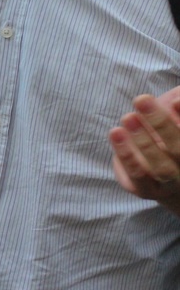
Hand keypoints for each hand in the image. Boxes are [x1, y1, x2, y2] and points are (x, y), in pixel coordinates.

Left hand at [111, 89, 179, 211]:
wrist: (170, 180)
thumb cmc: (173, 137)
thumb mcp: (177, 119)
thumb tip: (176, 100)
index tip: (174, 100)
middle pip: (179, 150)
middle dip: (161, 124)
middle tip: (142, 99)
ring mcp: (171, 185)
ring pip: (160, 169)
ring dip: (143, 142)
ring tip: (127, 118)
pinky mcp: (148, 190)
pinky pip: (136, 177)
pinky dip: (126, 156)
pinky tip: (116, 133)